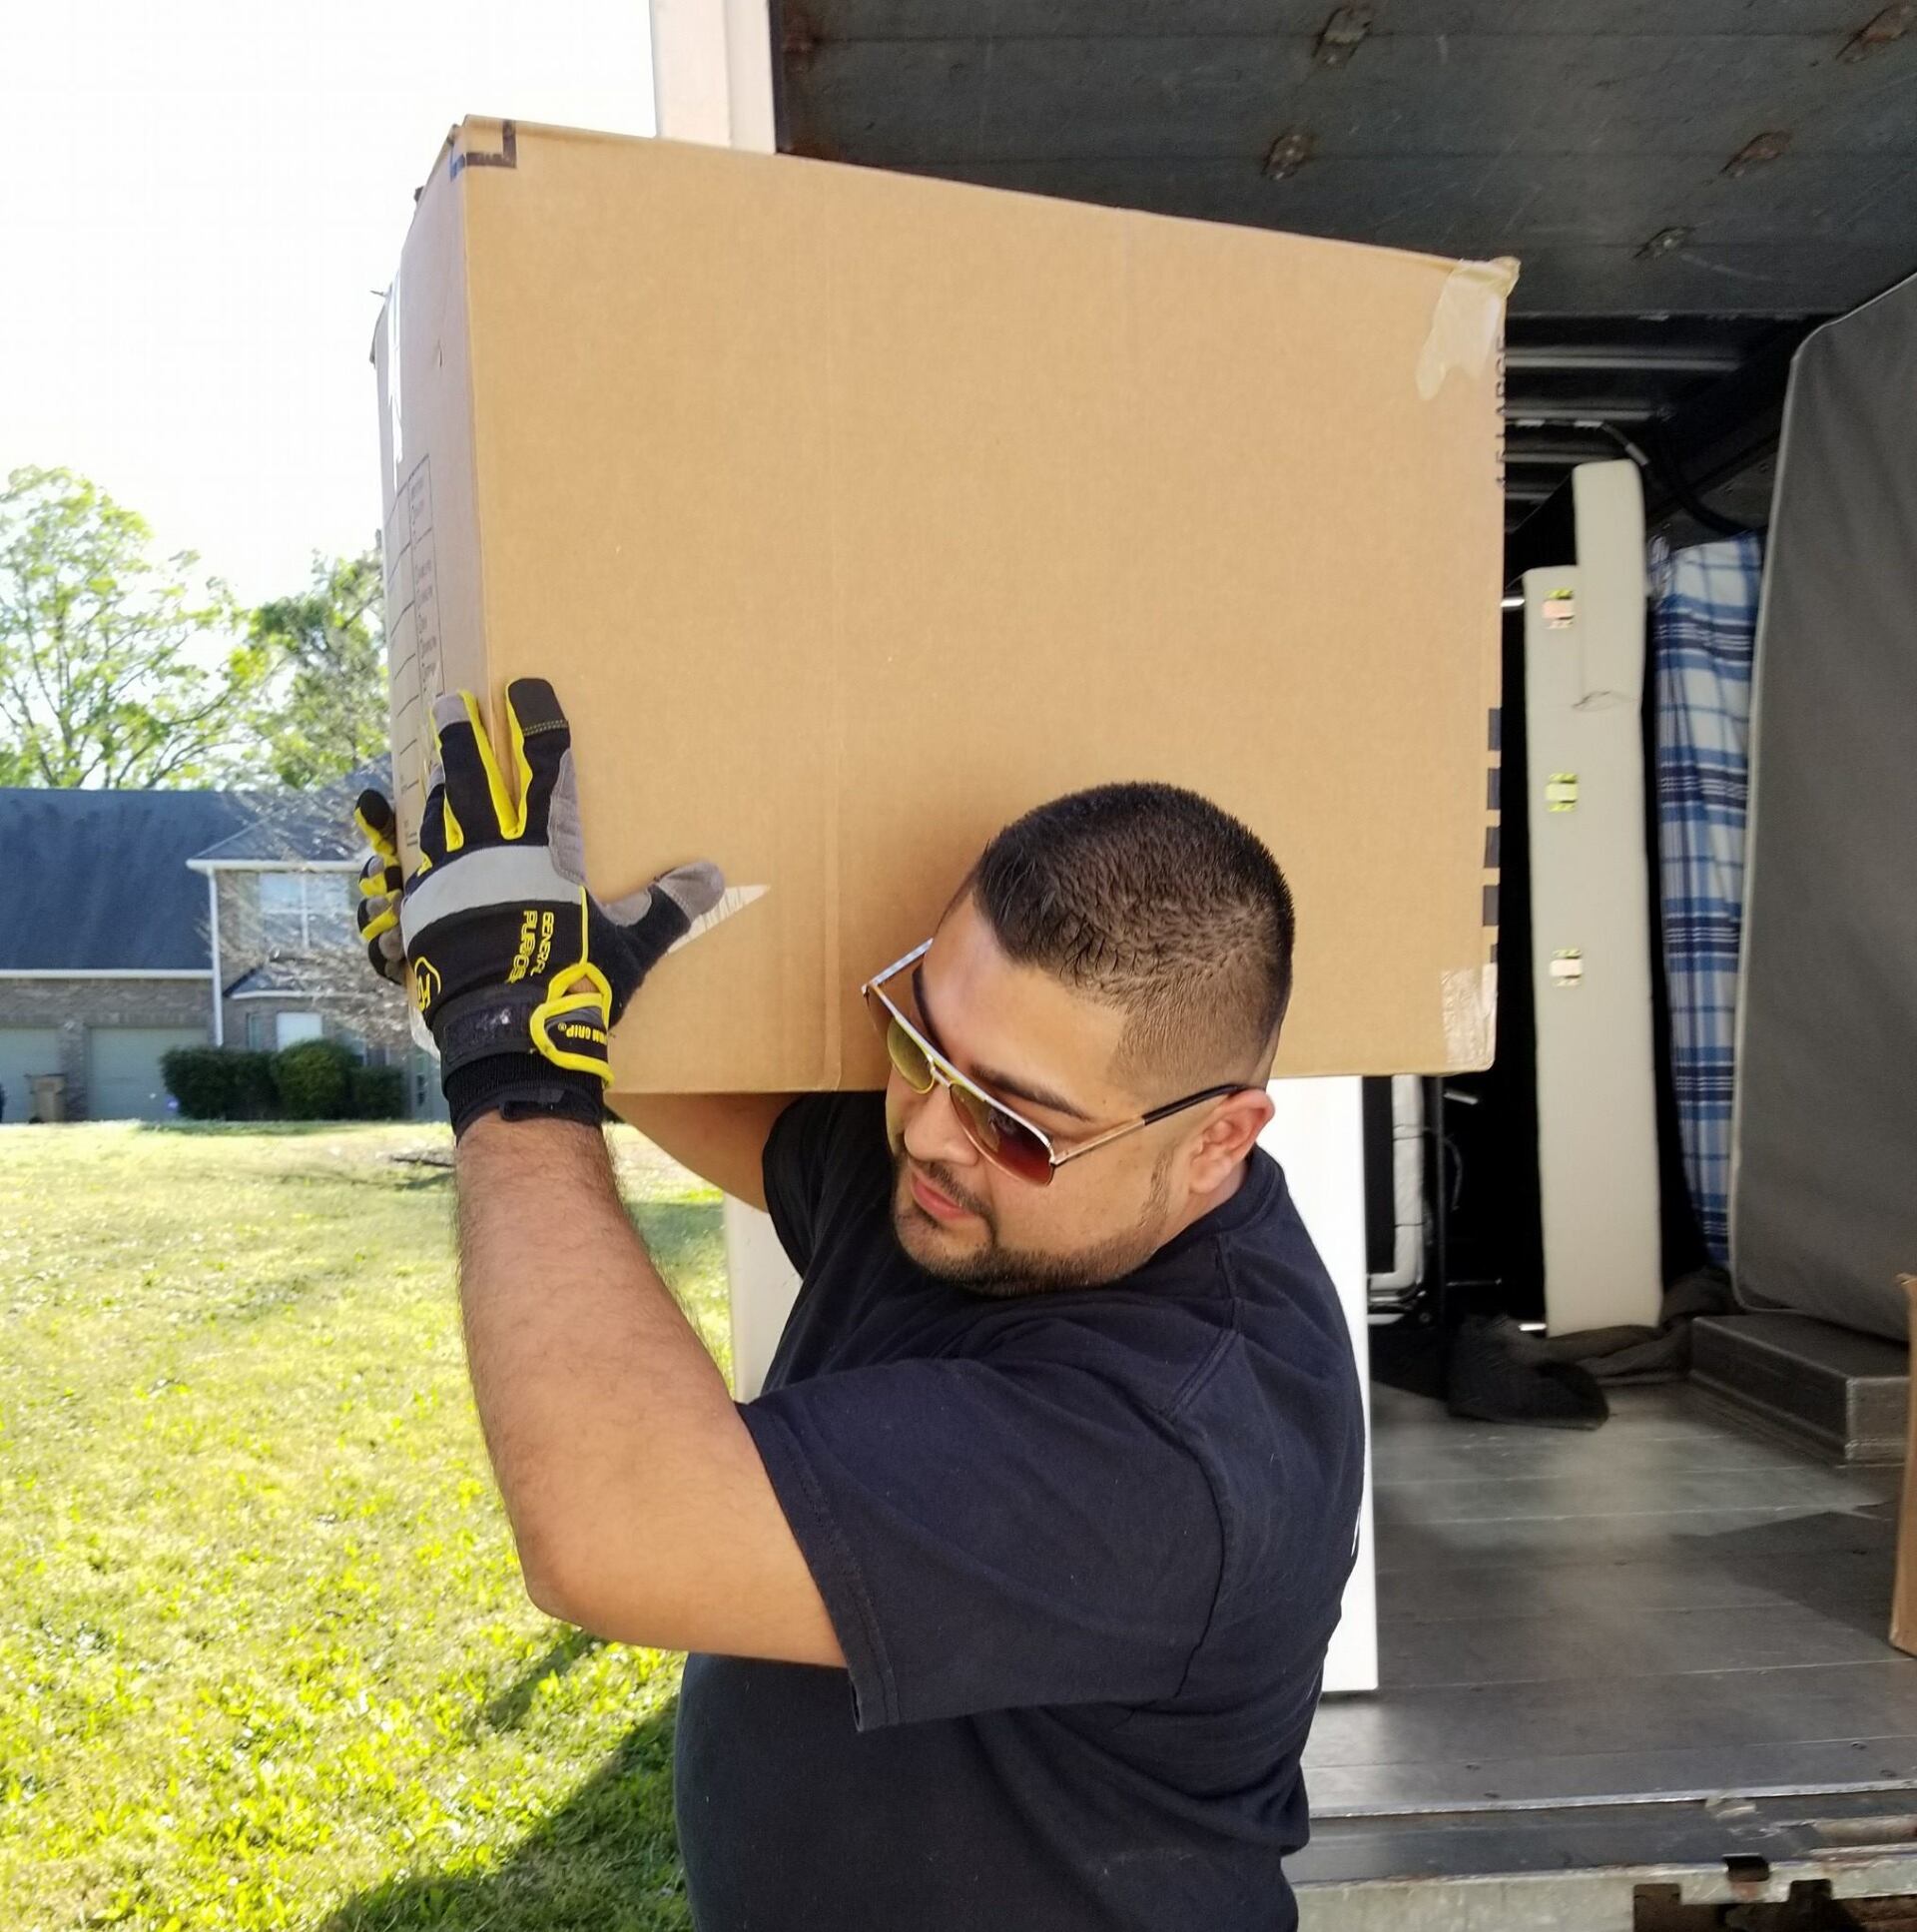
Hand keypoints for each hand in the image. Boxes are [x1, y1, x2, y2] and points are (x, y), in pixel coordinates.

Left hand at [352, 679, 722, 1136]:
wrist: (505, 1029)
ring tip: (436, 760)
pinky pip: (410, 864)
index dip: (536, 724)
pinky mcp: (423, 911)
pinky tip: (406, 838)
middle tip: (454, 702)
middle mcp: (491, 850)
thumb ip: (667, 906)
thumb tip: (710, 874)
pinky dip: (408, 843)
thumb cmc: (573, 981)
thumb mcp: (630, 945)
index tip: (529, 689)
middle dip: (467, 735)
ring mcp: (450, 877)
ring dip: (439, 781)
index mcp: (544, 847)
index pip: (542, 768)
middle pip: (476, 776)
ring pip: (440, 812)